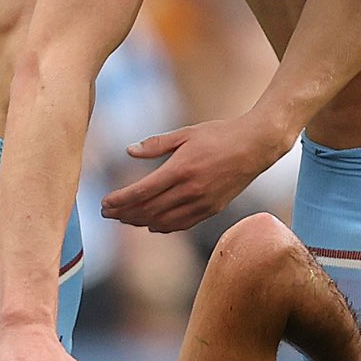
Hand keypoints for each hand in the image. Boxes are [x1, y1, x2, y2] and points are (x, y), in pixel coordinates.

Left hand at [100, 116, 289, 232]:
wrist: (256, 146)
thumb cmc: (220, 134)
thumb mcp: (186, 133)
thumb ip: (156, 144)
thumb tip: (129, 151)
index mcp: (181, 169)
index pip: (142, 191)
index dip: (120, 200)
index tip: (104, 203)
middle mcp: (190, 190)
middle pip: (149, 209)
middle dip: (124, 213)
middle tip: (107, 214)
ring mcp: (203, 203)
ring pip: (164, 220)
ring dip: (140, 222)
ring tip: (124, 219)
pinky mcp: (212, 209)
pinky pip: (182, 224)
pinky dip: (163, 226)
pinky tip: (151, 224)